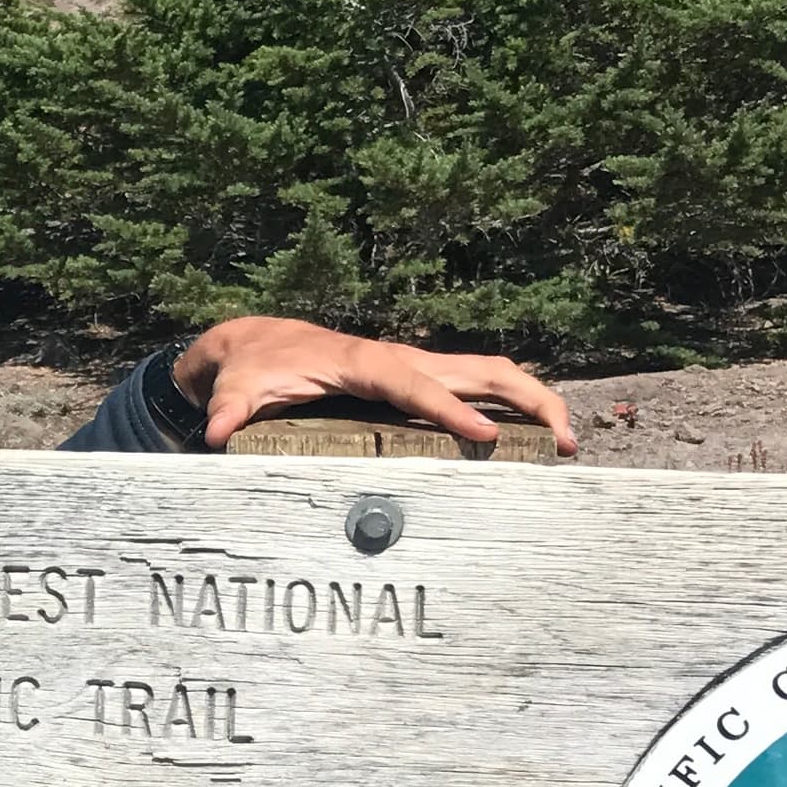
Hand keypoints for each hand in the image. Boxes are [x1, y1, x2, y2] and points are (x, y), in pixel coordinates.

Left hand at [175, 318, 577, 455]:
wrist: (257, 342)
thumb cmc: (253, 366)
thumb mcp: (236, 387)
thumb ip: (229, 410)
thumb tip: (217, 432)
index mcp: (364, 363)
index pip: (415, 386)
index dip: (449, 409)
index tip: (485, 436)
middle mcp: (401, 358)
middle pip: (479, 369)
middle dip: (527, 399)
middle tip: (566, 439)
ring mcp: (417, 365)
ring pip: (490, 373)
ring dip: (534, 402)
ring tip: (569, 444)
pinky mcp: (421, 377)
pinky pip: (478, 385)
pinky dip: (514, 404)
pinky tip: (538, 438)